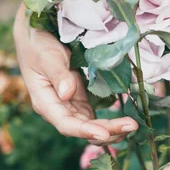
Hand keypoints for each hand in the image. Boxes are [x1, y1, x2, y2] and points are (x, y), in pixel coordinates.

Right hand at [13, 6, 137, 143]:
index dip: (85, 131)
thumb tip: (67, 93)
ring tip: (133, 126)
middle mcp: (59, 110)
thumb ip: (57, 75)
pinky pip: (96, 118)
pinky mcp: (81, 100)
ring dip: (112, 129)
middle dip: (108, 131)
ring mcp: (71, 107)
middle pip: (84, 129)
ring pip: (92, 126)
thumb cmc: (37, 44)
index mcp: (46, 103)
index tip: (105, 133)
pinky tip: (126, 121)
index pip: (67, 124)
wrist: (36, 36)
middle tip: (132, 126)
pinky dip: (111, 122)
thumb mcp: (46, 56)